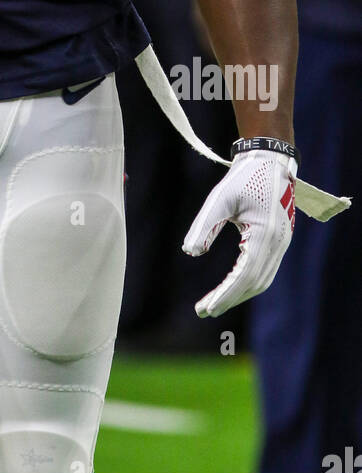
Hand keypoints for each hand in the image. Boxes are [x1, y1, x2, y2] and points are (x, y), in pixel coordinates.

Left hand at [183, 149, 295, 316]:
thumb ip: (205, 225)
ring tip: (213, 303)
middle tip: (203, 310)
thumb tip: (190, 252)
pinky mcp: (279, 242)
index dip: (226, 294)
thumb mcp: (220, 198)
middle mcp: (278, 244)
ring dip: (238, 294)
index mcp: (265, 235)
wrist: (270, 163)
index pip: (245, 275)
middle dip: (229, 298)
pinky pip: (264, 270)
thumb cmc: (243, 178)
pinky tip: (229, 285)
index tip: (206, 308)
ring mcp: (282, 244)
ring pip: (261, 280)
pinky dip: (246, 282)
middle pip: (254, 283)